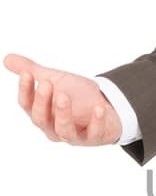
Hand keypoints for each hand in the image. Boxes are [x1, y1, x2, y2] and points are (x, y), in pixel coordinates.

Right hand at [3, 53, 122, 144]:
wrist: (105, 104)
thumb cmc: (75, 95)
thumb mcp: (53, 79)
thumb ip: (31, 70)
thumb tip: (6, 58)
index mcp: (41, 112)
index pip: (26, 104)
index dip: (25, 90)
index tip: (27, 74)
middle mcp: (53, 127)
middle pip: (41, 119)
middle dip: (42, 102)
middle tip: (46, 83)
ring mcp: (74, 135)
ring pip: (64, 130)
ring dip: (63, 114)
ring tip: (64, 96)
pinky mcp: (95, 137)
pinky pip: (94, 133)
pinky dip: (97, 122)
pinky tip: (99, 108)